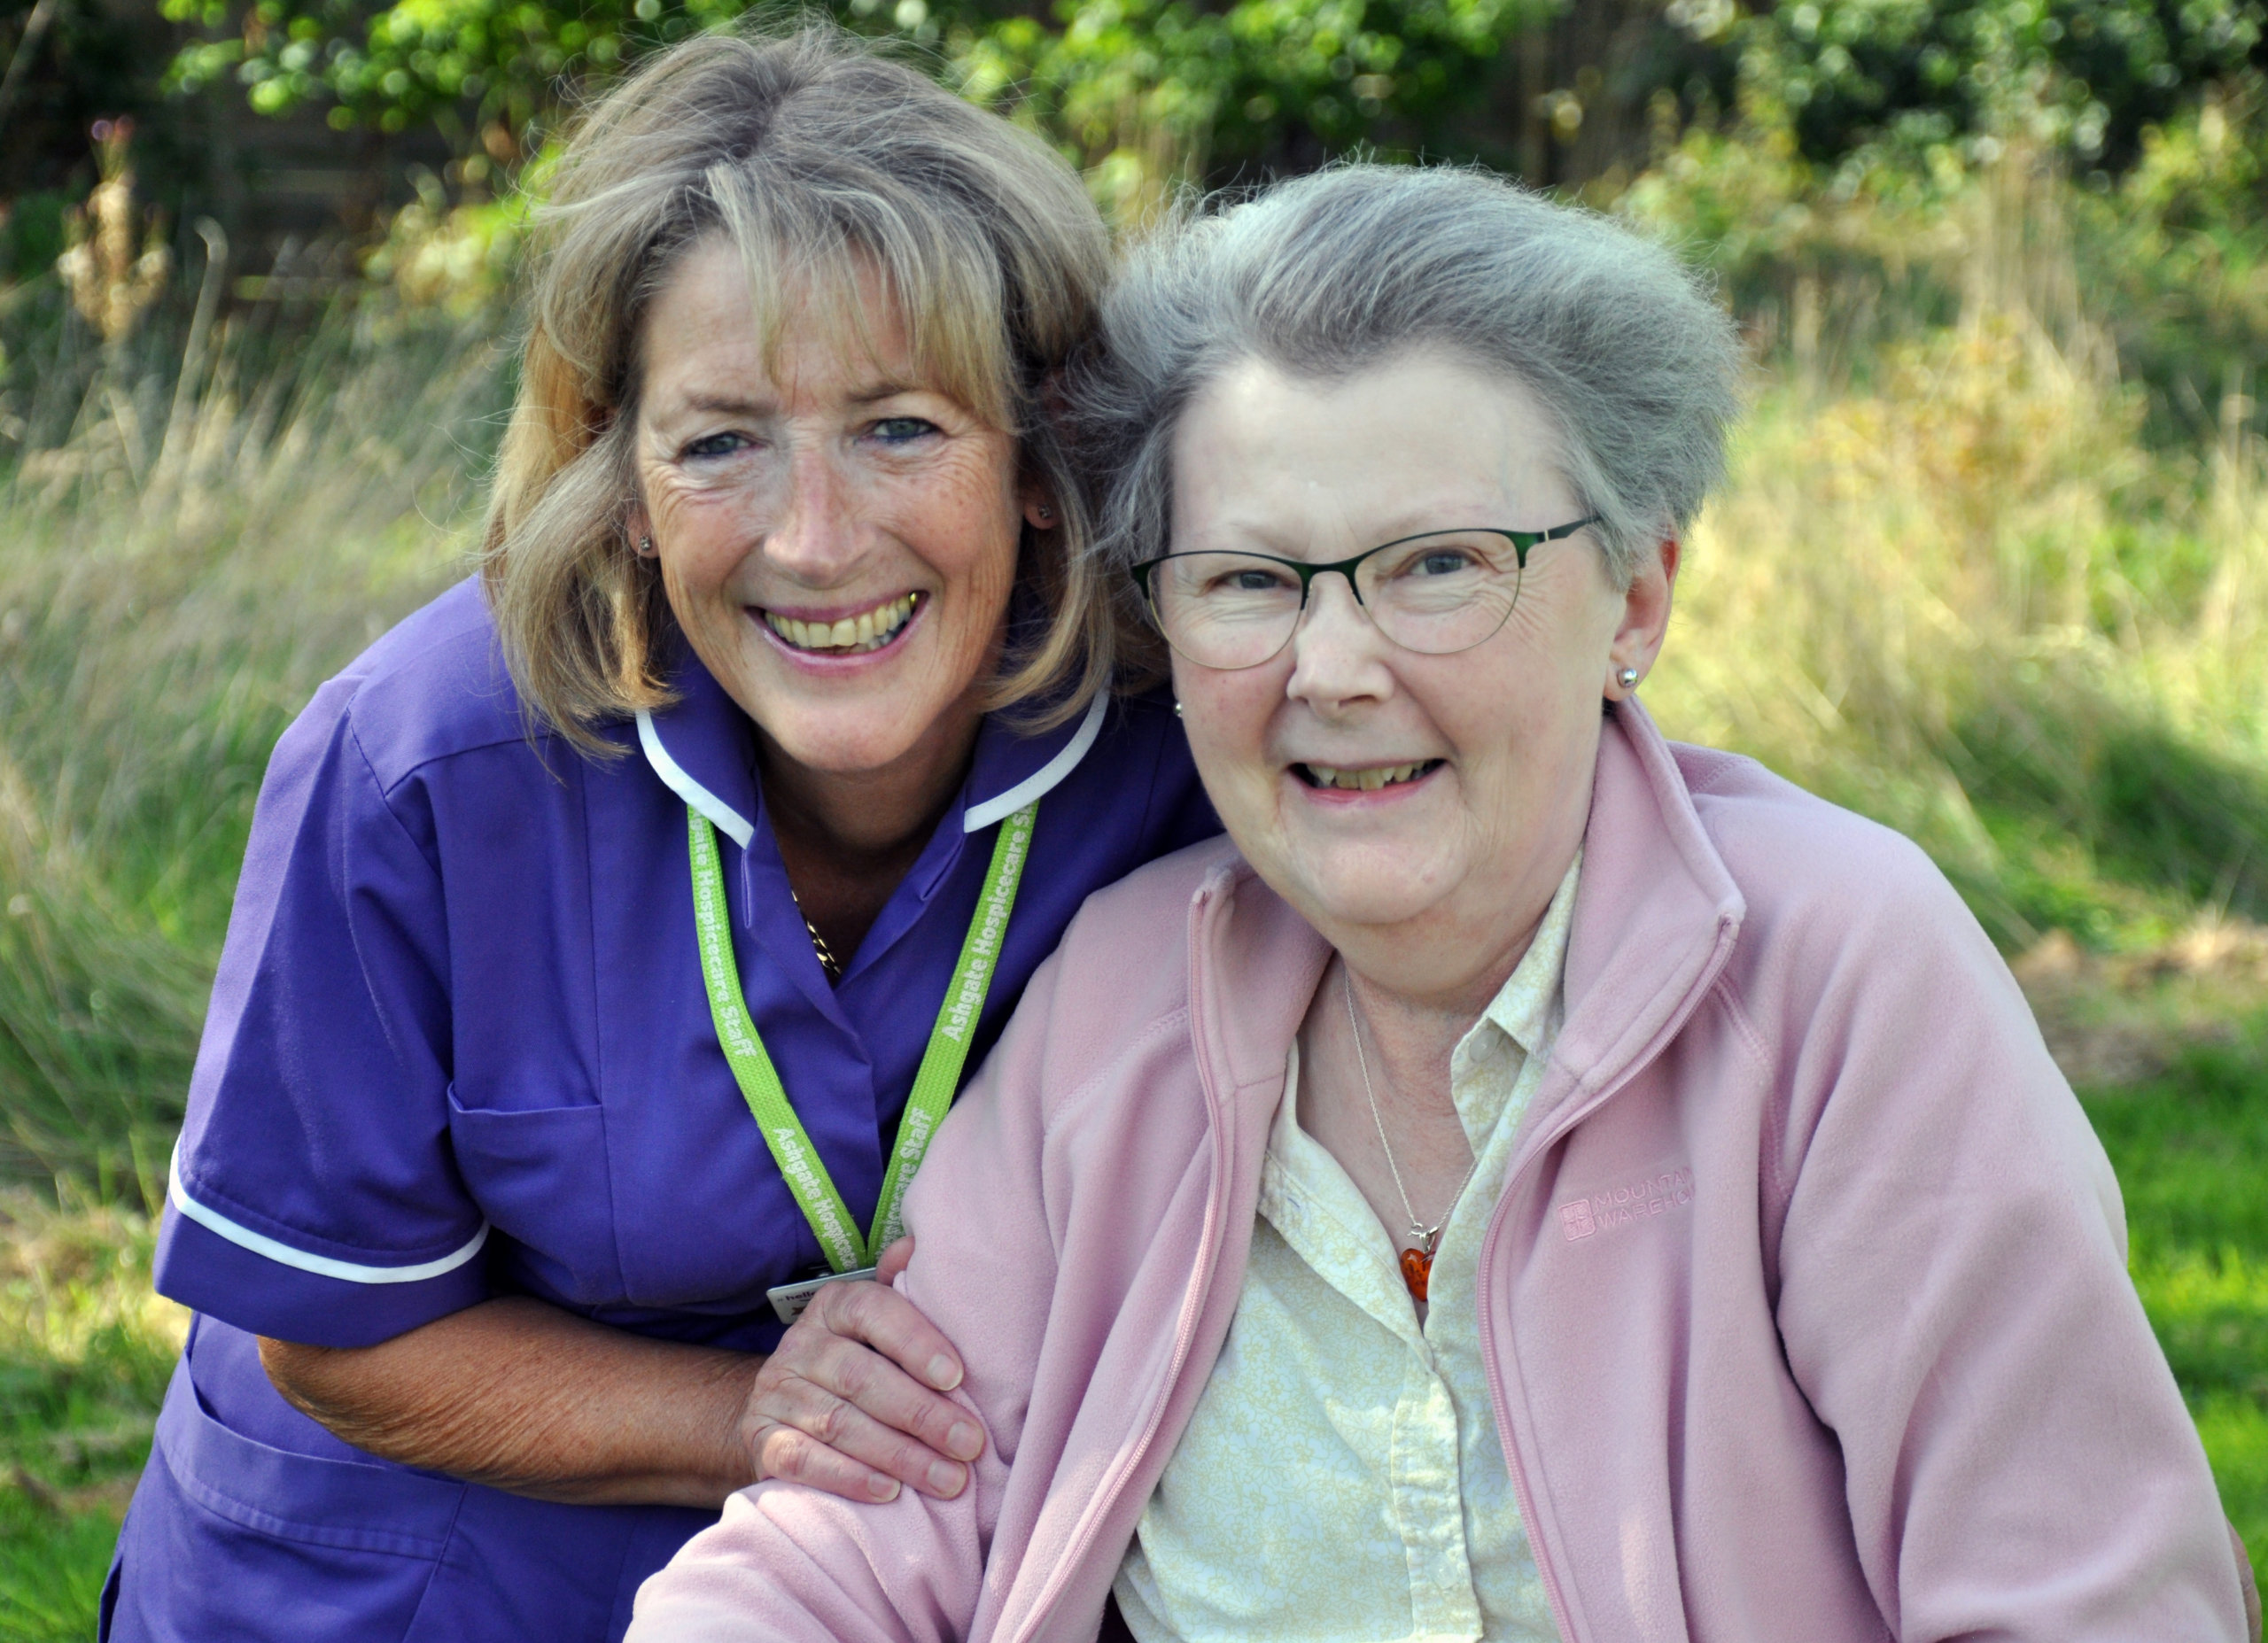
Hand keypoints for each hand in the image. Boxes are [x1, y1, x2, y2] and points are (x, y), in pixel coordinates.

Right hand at [737, 1238, 983, 1502]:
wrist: (784, 1413)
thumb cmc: (857, 1365)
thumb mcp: (880, 1327)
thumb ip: (903, 1293)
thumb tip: (918, 1247)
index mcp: (834, 1307)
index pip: (870, 1310)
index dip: (914, 1341)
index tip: (957, 1377)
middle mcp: (799, 1345)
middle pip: (860, 1376)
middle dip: (921, 1413)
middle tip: (969, 1444)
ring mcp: (775, 1393)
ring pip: (837, 1423)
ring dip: (899, 1454)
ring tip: (948, 1479)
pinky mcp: (759, 1440)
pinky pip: (801, 1460)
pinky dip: (846, 1477)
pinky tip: (889, 1492)